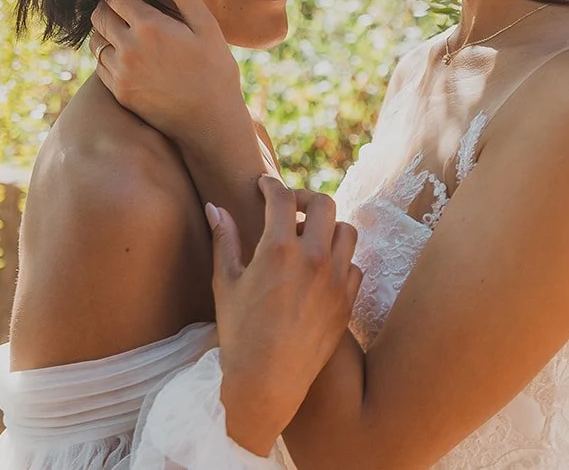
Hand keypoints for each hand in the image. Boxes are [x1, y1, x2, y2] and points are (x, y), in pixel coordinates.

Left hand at [90, 0, 246, 143]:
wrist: (210, 121)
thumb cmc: (214, 69)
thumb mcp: (205, 25)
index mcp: (149, 26)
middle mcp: (128, 48)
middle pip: (100, 14)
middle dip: (108, 4)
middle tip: (121, 3)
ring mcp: (120, 72)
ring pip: (96, 40)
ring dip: (105, 29)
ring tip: (123, 27)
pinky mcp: (119, 92)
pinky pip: (99, 65)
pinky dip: (106, 54)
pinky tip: (125, 53)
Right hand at [209, 176, 361, 454]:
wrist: (267, 383)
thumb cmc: (239, 334)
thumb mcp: (225, 283)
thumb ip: (224, 240)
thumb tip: (214, 207)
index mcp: (278, 249)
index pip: (281, 197)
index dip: (270, 184)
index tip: (264, 185)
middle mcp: (313, 259)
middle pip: (324, 203)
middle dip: (305, 198)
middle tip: (290, 207)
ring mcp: (335, 280)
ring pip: (347, 230)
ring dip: (328, 227)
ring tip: (309, 237)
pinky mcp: (347, 302)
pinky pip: (354, 265)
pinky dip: (340, 259)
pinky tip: (321, 269)